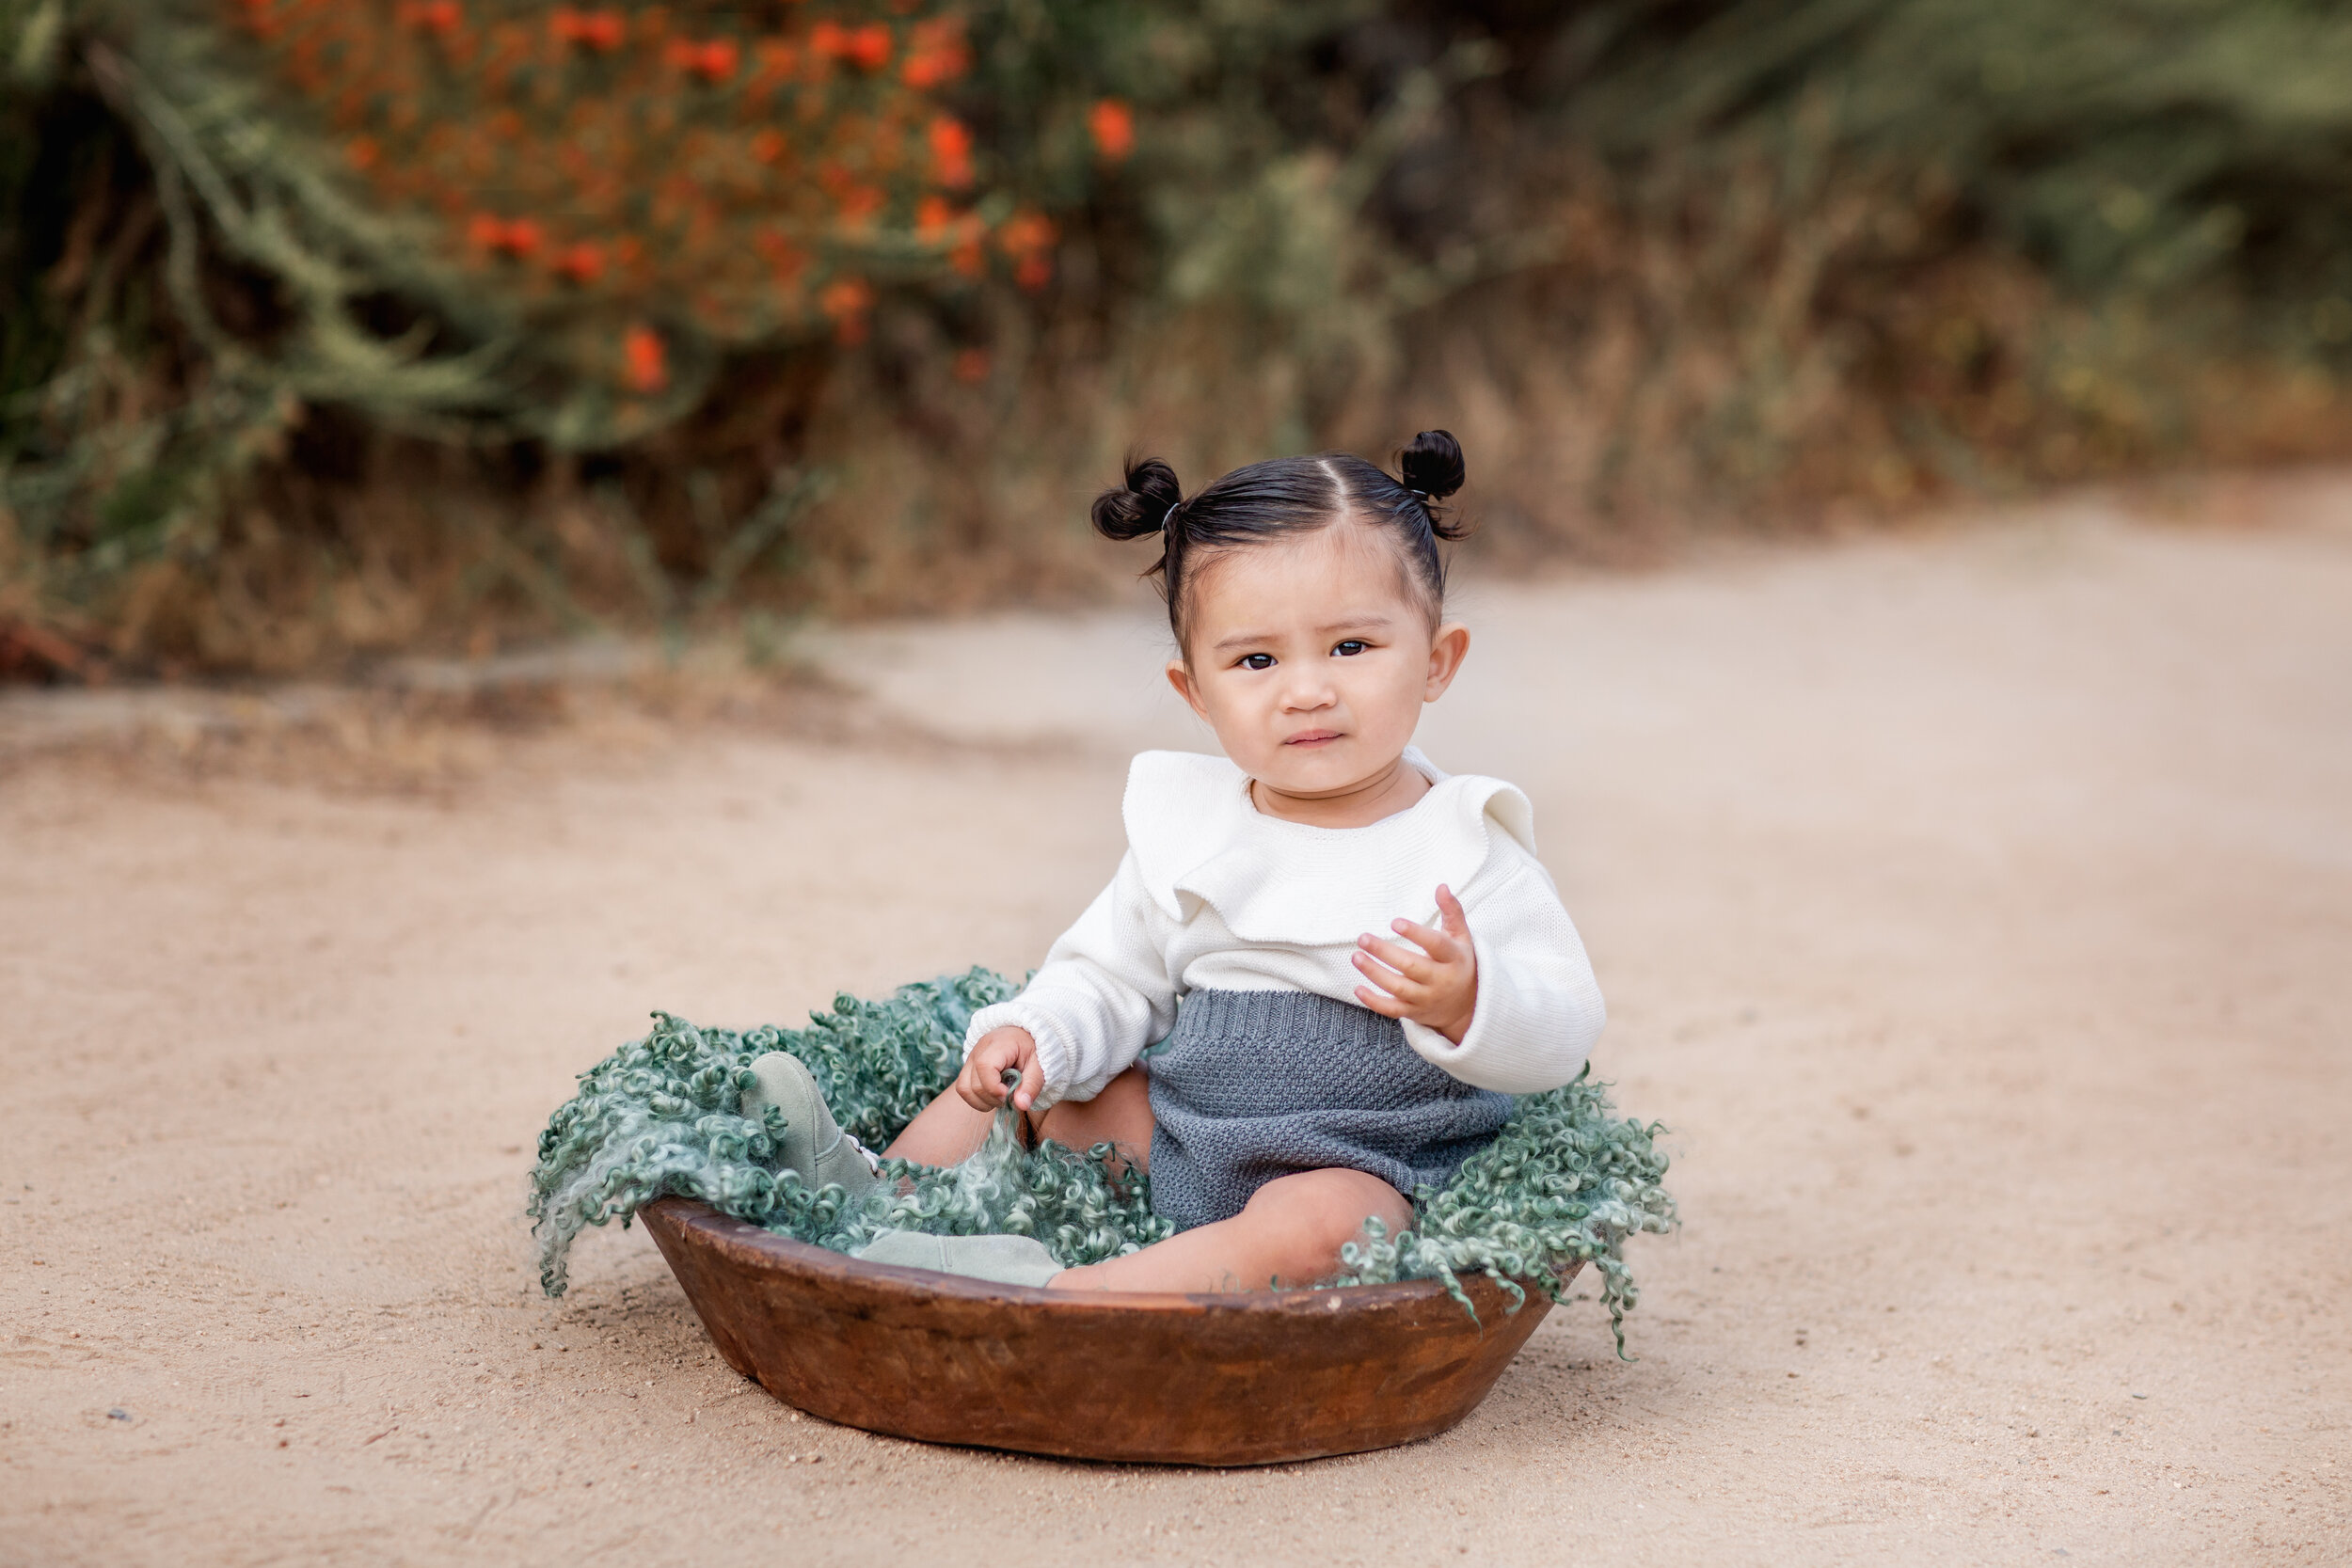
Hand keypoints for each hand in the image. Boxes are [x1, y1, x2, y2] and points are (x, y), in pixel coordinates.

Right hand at [958, 1026, 1041, 1112]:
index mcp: (998, 1044)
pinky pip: (964, 1088)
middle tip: (1009, 1097)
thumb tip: (1021, 1105)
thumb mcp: (1040, 1065)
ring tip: (1000, 1098)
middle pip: (974, 1083)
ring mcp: (970, 1059)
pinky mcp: (968, 1068)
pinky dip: (976, 1099)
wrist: (1022, 1036)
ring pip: (964, 1088)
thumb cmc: (1032, 1048)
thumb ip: (1032, 1085)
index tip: (1009, 1095)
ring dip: (982, 1101)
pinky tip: (992, 1096)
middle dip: (992, 1098)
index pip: (984, 1066)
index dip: (994, 1088)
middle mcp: (979, 1050)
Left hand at [1352, 884, 1477, 1044]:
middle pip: (1411, 967)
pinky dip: (1374, 1002)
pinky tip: (1358, 988)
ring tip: (1356, 957)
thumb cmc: (1459, 962)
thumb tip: (1441, 886)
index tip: (1394, 922)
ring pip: (1398, 988)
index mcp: (1453, 958)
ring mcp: (1427, 998)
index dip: (1416, 934)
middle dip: (1385, 953)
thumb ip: (1452, 911)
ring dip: (1374, 973)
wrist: (1468, 1005)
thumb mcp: (1461, 937)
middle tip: (1363, 938)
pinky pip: (1392, 1010)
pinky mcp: (1414, 1012)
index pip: (1436, 945)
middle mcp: (1441, 980)